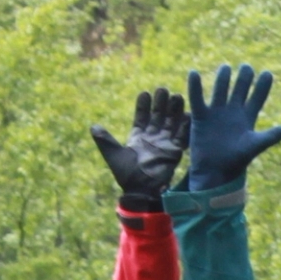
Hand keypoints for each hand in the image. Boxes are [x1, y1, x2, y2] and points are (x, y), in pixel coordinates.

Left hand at [90, 87, 188, 206]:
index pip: (141, 117)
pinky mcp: (175, 151)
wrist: (141, 190)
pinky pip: (181, 136)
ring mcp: (164, 144)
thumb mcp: (113, 154)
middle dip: (161, 103)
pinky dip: (184, 127)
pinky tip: (187, 115)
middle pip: (158, 116)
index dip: (143, 106)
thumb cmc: (126, 174)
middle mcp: (152, 138)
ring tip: (177, 96)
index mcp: (137, 137)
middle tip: (163, 89)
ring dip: (174, 111)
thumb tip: (93, 127)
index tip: (145, 93)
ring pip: (170, 123)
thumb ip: (105, 140)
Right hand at [179, 65, 280, 193]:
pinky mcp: (201, 117)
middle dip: (244, 78)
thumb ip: (268, 138)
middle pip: (240, 89)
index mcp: (247, 118)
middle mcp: (233, 112)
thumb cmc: (236, 160)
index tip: (268, 73)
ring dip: (223, 79)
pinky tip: (194, 73)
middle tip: (247, 67)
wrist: (215, 171)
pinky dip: (195, 87)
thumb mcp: (253, 147)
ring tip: (226, 67)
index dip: (262, 86)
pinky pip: (197, 99)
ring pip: (220, 90)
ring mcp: (217, 112)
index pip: (257, 98)